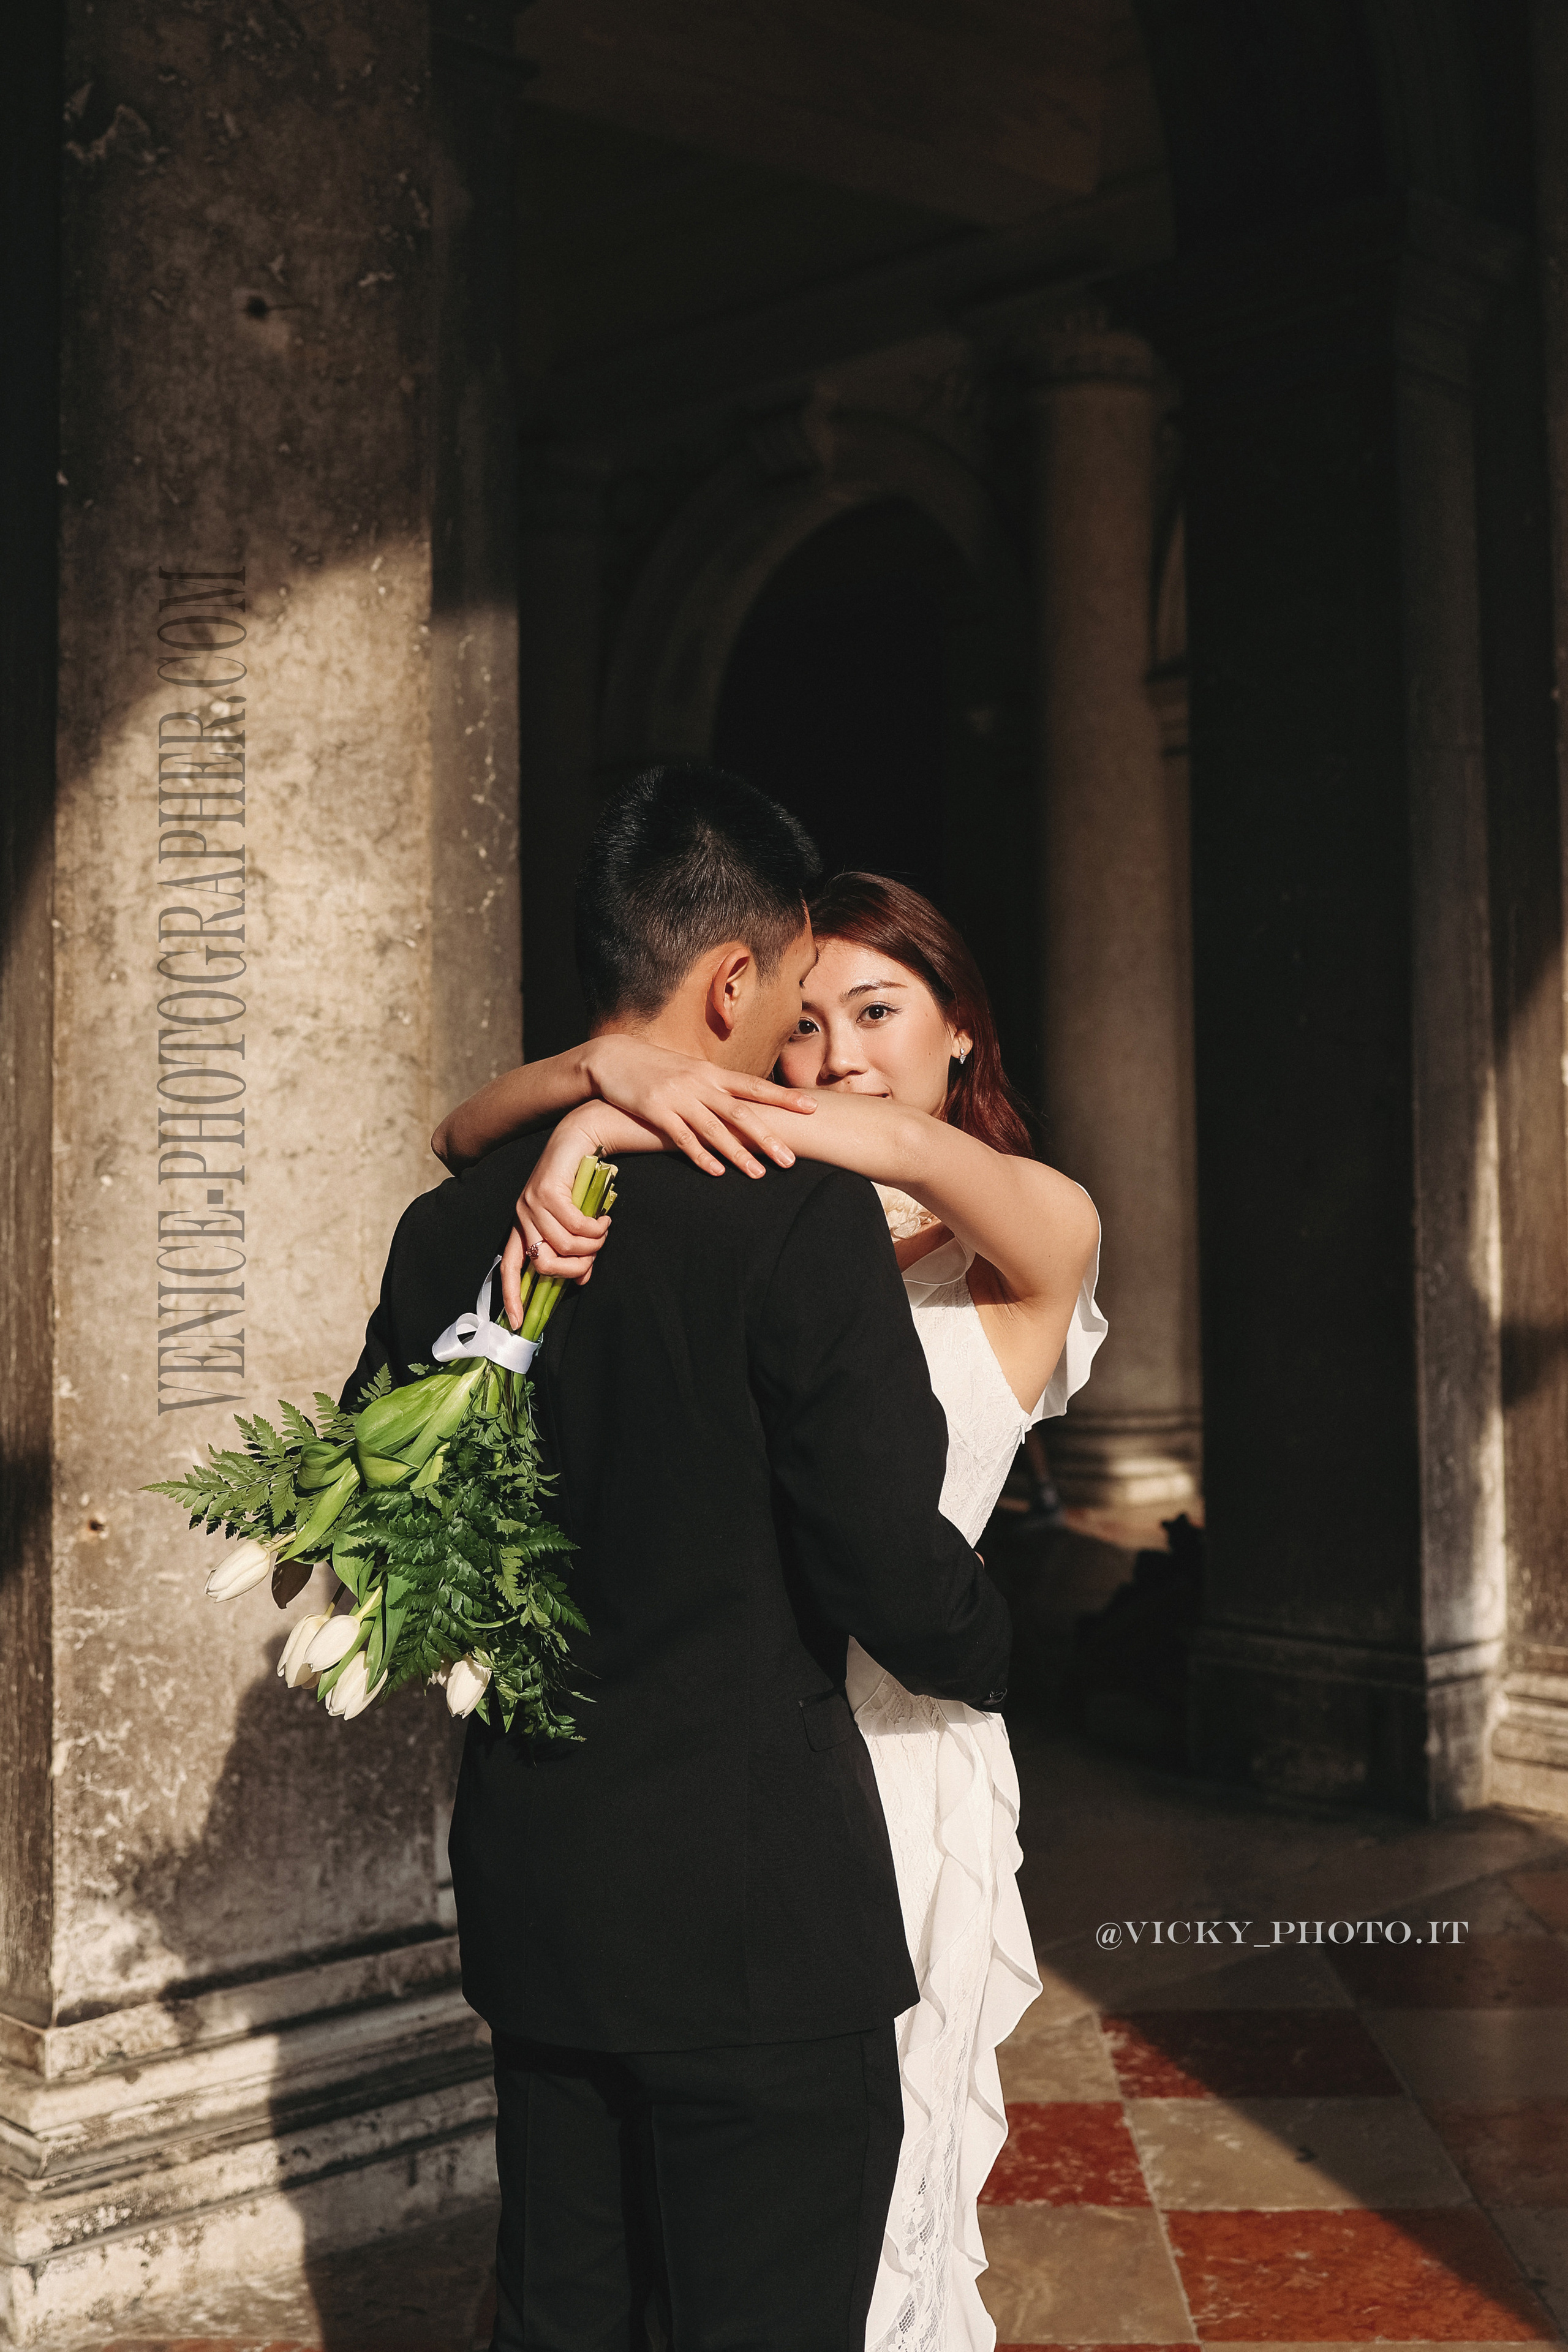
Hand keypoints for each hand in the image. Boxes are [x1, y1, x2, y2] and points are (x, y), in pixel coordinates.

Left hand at [501, 1111, 614, 1325]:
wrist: (578, 1138)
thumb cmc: (578, 1182)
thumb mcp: (574, 1220)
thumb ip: (574, 1249)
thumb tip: (582, 1279)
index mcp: (522, 1227)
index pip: (509, 1268)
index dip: (512, 1296)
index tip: (518, 1323)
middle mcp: (521, 1216)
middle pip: (544, 1264)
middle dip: (574, 1268)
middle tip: (594, 1255)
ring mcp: (531, 1203)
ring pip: (563, 1246)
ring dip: (592, 1245)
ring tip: (602, 1230)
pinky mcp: (546, 1191)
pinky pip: (575, 1225)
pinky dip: (594, 1228)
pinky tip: (603, 1218)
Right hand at [583, 1033, 814, 1178]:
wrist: (612, 1056)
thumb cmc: (656, 1067)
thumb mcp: (690, 1070)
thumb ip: (715, 1085)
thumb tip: (742, 1099)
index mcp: (711, 1073)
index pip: (755, 1085)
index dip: (784, 1097)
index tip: (812, 1107)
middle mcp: (699, 1083)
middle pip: (741, 1112)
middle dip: (768, 1136)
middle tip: (790, 1160)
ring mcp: (678, 1097)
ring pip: (714, 1129)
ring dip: (738, 1153)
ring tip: (759, 1174)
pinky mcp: (655, 1110)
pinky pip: (682, 1137)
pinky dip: (700, 1156)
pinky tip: (717, 1172)